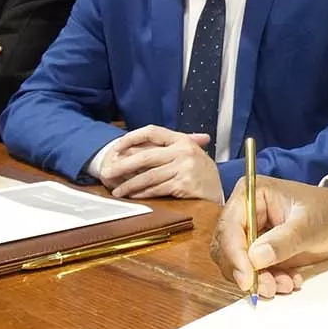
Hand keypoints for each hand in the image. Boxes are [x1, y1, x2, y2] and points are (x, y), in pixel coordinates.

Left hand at [102, 124, 222, 201]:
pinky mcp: (184, 184)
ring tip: (117, 190)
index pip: (152, 132)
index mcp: (182, 140)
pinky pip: (157, 189)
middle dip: (122, 165)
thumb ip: (166, 149)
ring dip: (129, 184)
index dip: (131, 138)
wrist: (220, 191)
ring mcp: (184, 168)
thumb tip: (132, 149)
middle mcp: (183, 151)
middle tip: (107, 172)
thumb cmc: (201, 172)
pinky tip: (133, 196)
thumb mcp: (189, 154)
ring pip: (148, 176)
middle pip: (145, 156)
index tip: (116, 147)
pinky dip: (142, 193)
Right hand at [211, 177, 327, 297]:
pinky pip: (253, 273)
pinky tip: (290, 281)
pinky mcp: (258, 251)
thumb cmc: (327, 211)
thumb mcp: (309, 224)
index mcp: (252, 194)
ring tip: (286, 284)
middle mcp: (245, 212)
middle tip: (268, 287)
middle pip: (227, 248)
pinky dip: (268, 282)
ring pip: (238, 265)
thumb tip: (255, 258)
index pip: (230, 226)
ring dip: (259, 280)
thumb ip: (283, 241)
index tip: (247, 278)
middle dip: (246, 272)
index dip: (235, 255)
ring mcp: (251, 233)